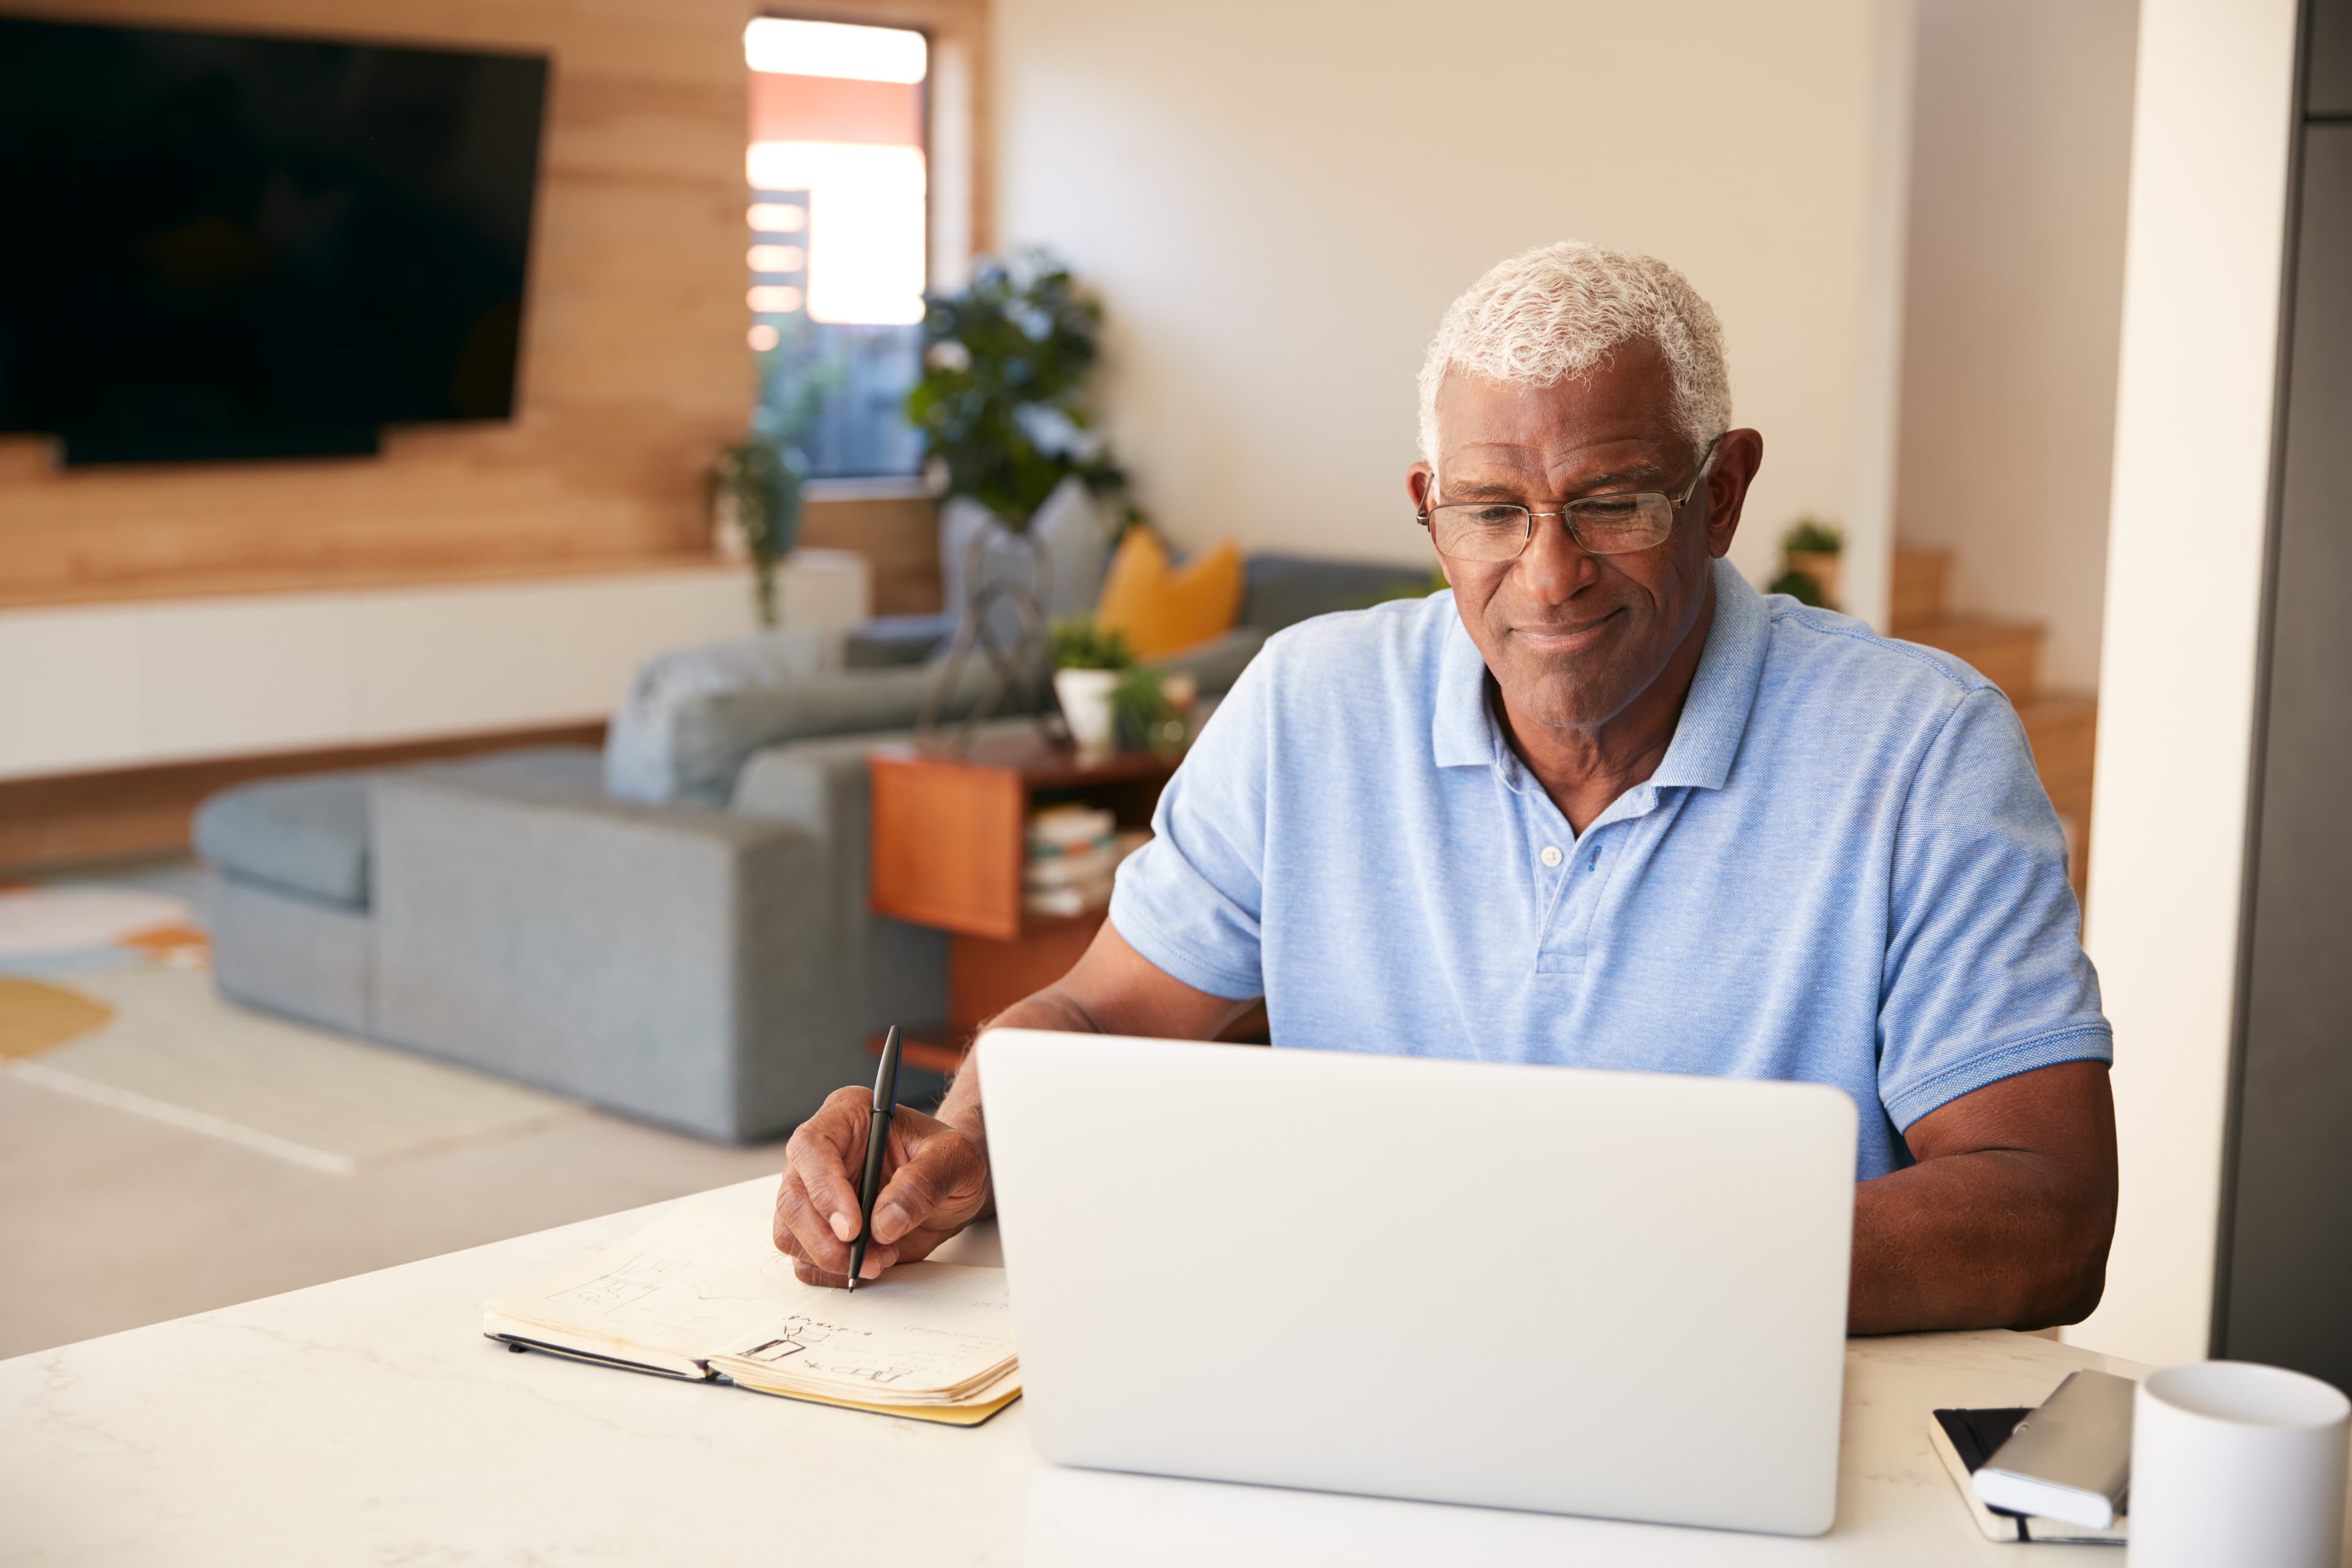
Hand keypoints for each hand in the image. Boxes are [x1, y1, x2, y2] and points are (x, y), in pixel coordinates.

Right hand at [772, 1085, 989, 1287]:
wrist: (951, 1186)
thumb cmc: (947, 1160)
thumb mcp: (956, 1159)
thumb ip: (924, 1182)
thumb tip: (885, 1220)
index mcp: (848, 1116)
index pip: (812, 1147)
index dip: (825, 1189)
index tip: (852, 1227)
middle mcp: (822, 1153)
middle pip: (792, 1197)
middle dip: (823, 1238)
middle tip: (862, 1257)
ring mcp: (814, 1192)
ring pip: (789, 1231)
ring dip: (829, 1258)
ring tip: (880, 1257)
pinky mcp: (818, 1228)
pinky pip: (804, 1258)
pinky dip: (832, 1271)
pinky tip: (870, 1261)